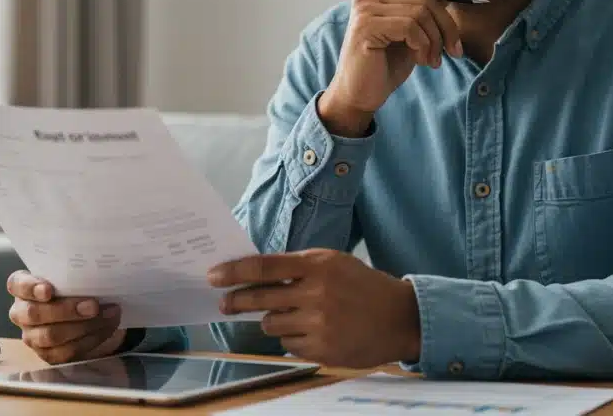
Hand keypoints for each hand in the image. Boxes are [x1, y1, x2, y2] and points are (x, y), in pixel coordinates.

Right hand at [6, 270, 126, 363]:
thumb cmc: (74, 287)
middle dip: (66, 310)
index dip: (30, 288)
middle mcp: (21, 312)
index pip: (17, 285)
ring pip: (50, 335)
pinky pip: (66, 351)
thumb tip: (98, 275)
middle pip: (34, 314)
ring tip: (107, 316)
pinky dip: (90, 339)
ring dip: (83, 326)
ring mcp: (32, 335)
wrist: (86, 311)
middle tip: (93, 305)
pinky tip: (105, 327)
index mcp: (22, 287)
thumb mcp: (72, 276)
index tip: (49, 290)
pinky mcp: (47, 354)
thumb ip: (75, 274)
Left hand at [208, 249, 420, 367]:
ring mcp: (319, 324)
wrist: (399, 318)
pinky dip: (293, 339)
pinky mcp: (322, 350)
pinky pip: (288, 345)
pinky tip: (313, 332)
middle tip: (225, 303)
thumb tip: (253, 273)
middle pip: (260, 298)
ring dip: (273, 320)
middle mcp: (316, 293)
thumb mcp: (333, 263)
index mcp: (317, 265)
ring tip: (295, 316)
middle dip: (237, 301)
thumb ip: (297, 266)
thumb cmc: (361, 286)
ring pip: (270, 324)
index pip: (264, 267)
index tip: (213, 276)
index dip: (234, 272)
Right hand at [320, 0, 473, 135]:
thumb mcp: (412, 32)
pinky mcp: (366, 27)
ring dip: (435, 40)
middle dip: (447, 25)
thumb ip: (425, 10)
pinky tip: (420, 61)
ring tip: (432, 60)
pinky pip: (411, 27)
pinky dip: (424, 46)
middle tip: (454, 49)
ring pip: (421, 12)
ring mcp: (366, 9)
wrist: (360, 93)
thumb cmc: (386, 63)